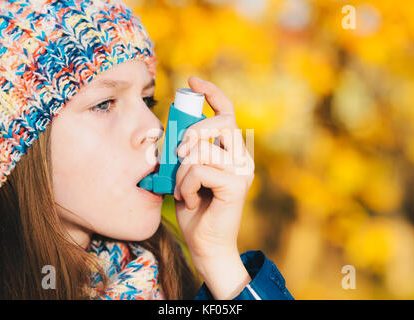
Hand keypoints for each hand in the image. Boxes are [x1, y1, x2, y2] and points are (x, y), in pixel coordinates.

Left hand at [174, 76, 254, 276]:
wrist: (205, 245)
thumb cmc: (194, 208)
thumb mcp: (185, 173)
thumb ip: (185, 152)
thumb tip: (171, 129)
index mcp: (232, 152)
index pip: (226, 112)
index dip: (211, 93)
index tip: (192, 81)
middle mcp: (242, 158)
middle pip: (217, 122)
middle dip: (189, 135)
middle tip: (178, 159)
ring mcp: (242, 171)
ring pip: (202, 149)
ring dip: (182, 170)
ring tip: (183, 189)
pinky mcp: (236, 185)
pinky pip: (199, 169)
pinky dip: (186, 184)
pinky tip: (190, 200)